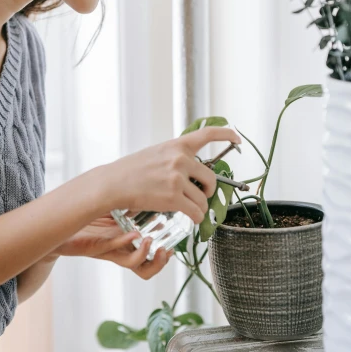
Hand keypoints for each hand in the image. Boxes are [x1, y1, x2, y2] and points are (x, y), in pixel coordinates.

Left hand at [44, 214, 173, 279]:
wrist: (60, 226)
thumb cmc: (86, 218)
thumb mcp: (112, 210)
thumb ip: (130, 205)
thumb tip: (148, 191)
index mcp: (128, 244)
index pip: (151, 258)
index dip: (164, 256)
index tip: (174, 243)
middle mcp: (121, 251)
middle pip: (146, 269)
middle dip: (160, 263)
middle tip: (168, 250)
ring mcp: (111, 250)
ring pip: (133, 264)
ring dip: (145, 255)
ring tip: (152, 241)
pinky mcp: (98, 247)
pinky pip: (115, 249)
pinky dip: (126, 242)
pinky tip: (134, 233)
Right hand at [99, 126, 241, 223]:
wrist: (113, 183)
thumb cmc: (131, 170)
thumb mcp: (156, 154)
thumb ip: (176, 158)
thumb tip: (193, 171)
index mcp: (177, 145)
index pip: (207, 133)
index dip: (227, 134)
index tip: (237, 138)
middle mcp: (180, 159)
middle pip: (211, 179)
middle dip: (208, 191)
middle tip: (201, 196)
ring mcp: (177, 178)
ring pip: (203, 199)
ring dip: (200, 208)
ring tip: (191, 210)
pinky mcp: (173, 197)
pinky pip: (196, 211)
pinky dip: (196, 217)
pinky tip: (192, 218)